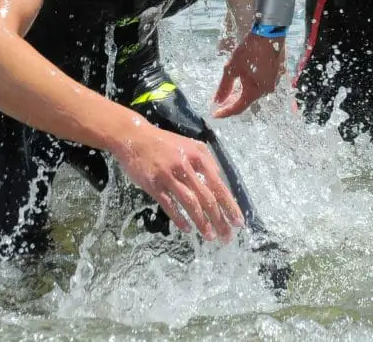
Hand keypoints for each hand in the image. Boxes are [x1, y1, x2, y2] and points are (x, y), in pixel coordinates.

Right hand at [110, 121, 243, 242]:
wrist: (134, 136)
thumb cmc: (164, 143)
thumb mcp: (189, 145)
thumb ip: (206, 162)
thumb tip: (219, 181)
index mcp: (198, 156)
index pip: (219, 185)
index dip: (230, 205)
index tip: (238, 222)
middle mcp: (186, 165)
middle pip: (207, 197)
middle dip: (220, 219)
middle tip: (226, 236)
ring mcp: (169, 175)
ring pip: (190, 203)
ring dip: (202, 222)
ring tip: (210, 236)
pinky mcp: (154, 184)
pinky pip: (170, 205)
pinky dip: (180, 219)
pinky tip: (187, 229)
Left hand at [212, 31, 284, 117]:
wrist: (269, 33)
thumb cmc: (249, 50)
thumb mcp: (232, 68)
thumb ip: (224, 87)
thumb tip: (216, 100)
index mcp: (255, 91)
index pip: (238, 108)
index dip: (225, 112)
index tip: (214, 114)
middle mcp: (267, 90)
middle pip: (246, 101)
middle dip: (231, 103)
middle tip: (218, 103)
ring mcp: (273, 82)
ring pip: (254, 93)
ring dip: (240, 94)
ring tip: (228, 92)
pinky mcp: (276, 74)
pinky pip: (260, 84)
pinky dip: (249, 85)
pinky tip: (242, 80)